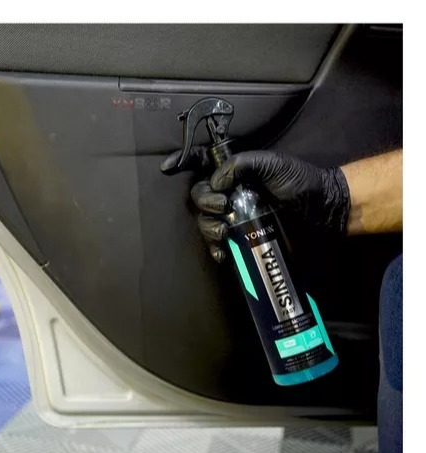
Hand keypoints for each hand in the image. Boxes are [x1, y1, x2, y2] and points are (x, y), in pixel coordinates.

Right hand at [161, 149, 350, 261]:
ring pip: (205, 221)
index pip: (203, 165)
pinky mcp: (243, 238)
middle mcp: (231, 193)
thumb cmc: (300, 183)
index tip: (167, 168)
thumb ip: (241, 165)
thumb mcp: (272, 165)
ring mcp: (236, 217)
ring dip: (208, 227)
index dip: (183, 163)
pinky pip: (218, 244)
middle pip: (199, 196)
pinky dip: (215, 248)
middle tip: (223, 206)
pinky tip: (222, 252)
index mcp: (236, 173)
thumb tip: (215, 182)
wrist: (323, 212)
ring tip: (225, 230)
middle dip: (204, 201)